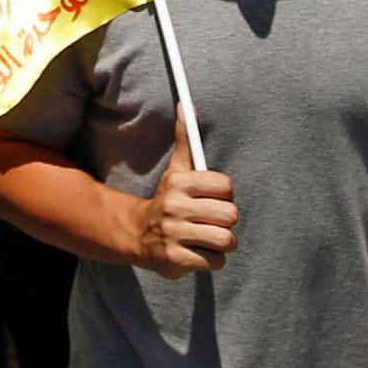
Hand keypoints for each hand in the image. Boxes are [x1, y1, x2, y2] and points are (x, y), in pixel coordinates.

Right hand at [128, 110, 235, 275]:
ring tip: (209, 238)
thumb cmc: (168, 200)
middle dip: (226, 221)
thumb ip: (184, 139)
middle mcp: (176, 207)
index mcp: (180, 183)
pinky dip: (212, 259)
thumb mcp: (175, 170)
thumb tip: (185, 105)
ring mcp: (175, 234)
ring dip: (222, 242)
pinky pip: (216, 261)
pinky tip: (199, 252)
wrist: (137, 234)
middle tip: (213, 221)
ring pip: (226, 240)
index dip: (224, 195)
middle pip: (230, 215)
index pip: (226, 186)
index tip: (213, 199)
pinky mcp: (176, 259)